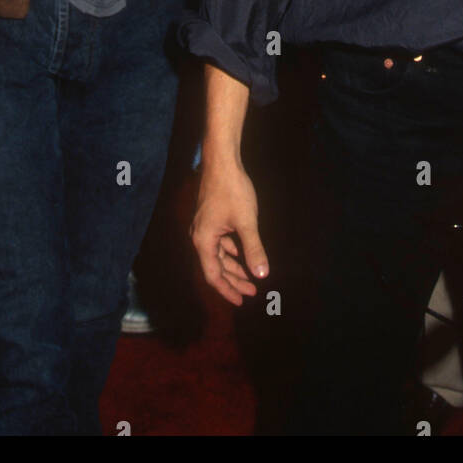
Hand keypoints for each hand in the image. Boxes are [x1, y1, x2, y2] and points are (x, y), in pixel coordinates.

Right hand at [191, 162, 268, 305]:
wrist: (222, 162)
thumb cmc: (233, 191)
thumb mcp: (247, 222)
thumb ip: (254, 249)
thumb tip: (262, 274)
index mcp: (204, 241)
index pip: (213, 275)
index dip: (228, 290)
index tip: (242, 301)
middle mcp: (199, 236)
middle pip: (215, 267)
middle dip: (234, 280)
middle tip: (252, 292)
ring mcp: (204, 227)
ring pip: (218, 255)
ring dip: (234, 267)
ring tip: (251, 276)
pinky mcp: (210, 218)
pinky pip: (220, 243)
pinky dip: (232, 252)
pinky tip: (244, 253)